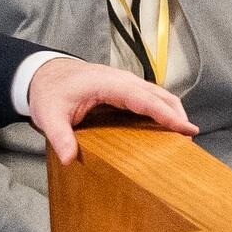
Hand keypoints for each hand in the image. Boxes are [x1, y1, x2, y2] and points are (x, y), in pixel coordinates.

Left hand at [26, 56, 197, 162]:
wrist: (42, 73)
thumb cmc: (48, 92)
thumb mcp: (49, 116)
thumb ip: (60, 136)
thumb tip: (69, 158)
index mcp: (106, 84)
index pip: (143, 98)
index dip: (166, 114)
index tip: (185, 128)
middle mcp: (120, 80)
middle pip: (158, 95)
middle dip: (177, 114)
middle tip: (189, 139)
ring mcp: (123, 82)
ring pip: (157, 94)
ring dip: (172, 111)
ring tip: (183, 136)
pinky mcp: (122, 88)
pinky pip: (148, 97)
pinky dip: (161, 109)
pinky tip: (165, 128)